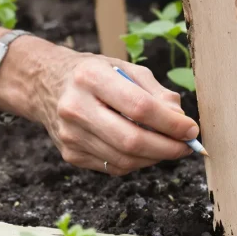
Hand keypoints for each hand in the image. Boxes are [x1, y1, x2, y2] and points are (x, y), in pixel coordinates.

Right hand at [33, 49, 198, 175]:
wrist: (45, 84)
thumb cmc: (94, 74)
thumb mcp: (125, 68)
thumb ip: (156, 92)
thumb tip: (181, 119)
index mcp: (91, 78)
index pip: (139, 107)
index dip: (170, 123)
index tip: (191, 129)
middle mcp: (76, 107)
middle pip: (131, 140)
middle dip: (167, 148)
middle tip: (186, 146)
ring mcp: (70, 135)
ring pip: (124, 159)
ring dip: (155, 158)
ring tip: (170, 147)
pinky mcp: (70, 154)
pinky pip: (113, 167)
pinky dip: (137, 163)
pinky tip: (146, 151)